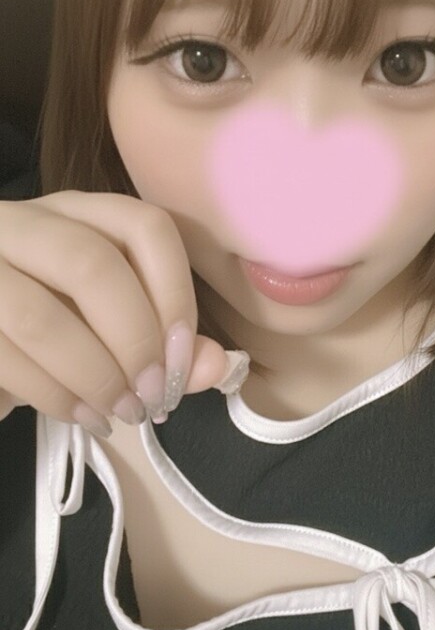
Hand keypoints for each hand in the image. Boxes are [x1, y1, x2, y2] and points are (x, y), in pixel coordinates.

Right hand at [0, 190, 247, 437]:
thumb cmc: (57, 328)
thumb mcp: (113, 327)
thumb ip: (168, 346)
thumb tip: (218, 367)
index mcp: (80, 214)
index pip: (145, 226)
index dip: (175, 294)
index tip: (183, 356)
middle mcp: (26, 223)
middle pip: (92, 265)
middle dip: (135, 341)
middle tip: (155, 395)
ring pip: (41, 315)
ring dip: (95, 376)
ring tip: (123, 413)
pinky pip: (4, 355)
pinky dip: (54, 397)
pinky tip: (84, 416)